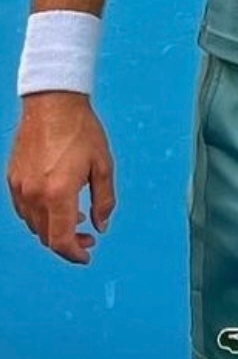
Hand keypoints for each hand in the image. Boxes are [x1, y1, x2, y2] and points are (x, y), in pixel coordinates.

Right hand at [7, 93, 115, 264]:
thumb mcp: (102, 166)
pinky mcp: (13, 177)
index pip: (61, 240)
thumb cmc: (80, 130)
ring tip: (75, 219)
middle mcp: (35, 193)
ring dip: (53, 229)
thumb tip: (101, 225)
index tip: (86, 255)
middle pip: (46, 236)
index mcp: (58, 193)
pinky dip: (40, 216)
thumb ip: (104, 201)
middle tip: (87, 237)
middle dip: (68, 243)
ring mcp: (20, 186)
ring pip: (34, 225)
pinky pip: (24, 209)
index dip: (75, 254)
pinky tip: (56, 206)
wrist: (53, 103)